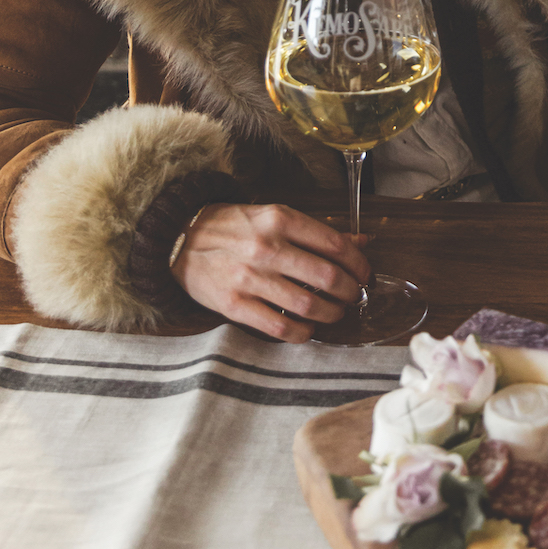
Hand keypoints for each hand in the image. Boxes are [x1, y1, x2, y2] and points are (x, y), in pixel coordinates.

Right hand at [171, 203, 370, 342]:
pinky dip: (302, 332)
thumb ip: (318, 232)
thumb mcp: (275, 216)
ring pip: (308, 305)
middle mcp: (267, 248)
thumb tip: (363, 241)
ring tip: (335, 312)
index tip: (365, 274)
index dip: (359, 264)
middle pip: (328, 277)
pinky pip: (280, 326)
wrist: (181, 238)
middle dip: (350, 291)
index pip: (336, 245)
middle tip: (353, 295)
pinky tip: (309, 329)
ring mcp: (249, 278)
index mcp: (281, 219)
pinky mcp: (234, 305)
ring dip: (331, 314)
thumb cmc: (234, 226)